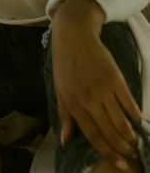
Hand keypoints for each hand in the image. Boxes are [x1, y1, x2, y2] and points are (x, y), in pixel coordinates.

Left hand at [51, 0, 141, 169]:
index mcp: (74, 104)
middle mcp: (89, 100)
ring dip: (130, 135)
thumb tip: (65, 141)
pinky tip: (136, 120)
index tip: (118, 163)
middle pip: (109, 132)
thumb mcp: (59, 89)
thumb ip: (65, 116)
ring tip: (134, 143)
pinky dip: (134, 114)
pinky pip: (129, 102)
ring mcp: (104, 89)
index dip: (107, 152)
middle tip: (130, 156)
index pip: (93, 135)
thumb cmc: (64, 63)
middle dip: (122, 148)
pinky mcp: (116, 79)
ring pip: (121, 121)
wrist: (74, 35)